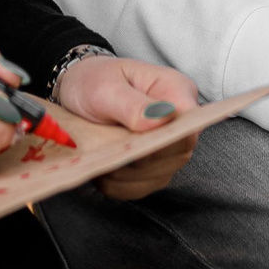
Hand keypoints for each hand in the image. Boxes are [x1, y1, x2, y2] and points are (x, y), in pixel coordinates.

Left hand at [52, 56, 201, 199]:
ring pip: (157, 176)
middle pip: (175, 155)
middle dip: (139, 160)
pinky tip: (101, 169)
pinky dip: (117, 184)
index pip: (189, 124)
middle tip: (106, 150)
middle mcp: (178, 123)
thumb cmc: (94, 80)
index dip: (167, 141)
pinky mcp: (152, 169)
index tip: (136, 147)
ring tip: (99, 156)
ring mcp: (168, 150)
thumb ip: (132, 104)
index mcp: (176, 92)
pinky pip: (139, 188)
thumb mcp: (106, 87)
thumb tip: (161, 119)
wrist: (79, 91)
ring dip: (124, 174)